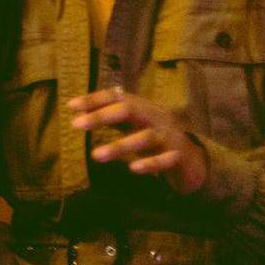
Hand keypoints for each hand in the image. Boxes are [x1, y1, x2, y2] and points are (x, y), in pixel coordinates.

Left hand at [67, 86, 209, 194]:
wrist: (193, 161)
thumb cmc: (156, 139)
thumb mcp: (133, 125)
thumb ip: (110, 117)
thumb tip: (76, 111)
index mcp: (144, 107)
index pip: (117, 96)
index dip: (94, 99)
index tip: (71, 106)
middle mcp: (157, 117)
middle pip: (129, 110)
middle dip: (102, 115)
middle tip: (76, 124)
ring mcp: (170, 137)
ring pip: (145, 138)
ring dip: (119, 146)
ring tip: (96, 155)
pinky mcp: (180, 158)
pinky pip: (166, 160)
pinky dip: (151, 163)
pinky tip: (133, 168)